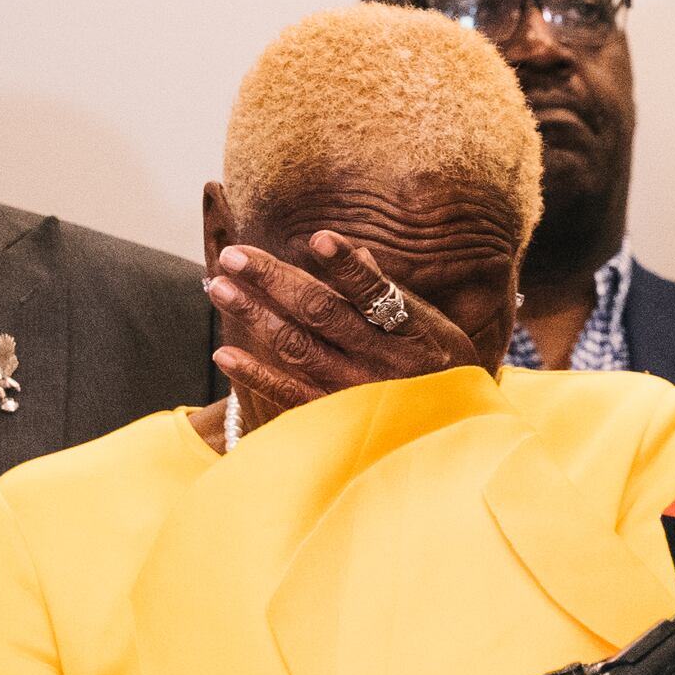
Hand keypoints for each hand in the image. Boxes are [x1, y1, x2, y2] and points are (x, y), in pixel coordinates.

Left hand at [208, 232, 479, 428]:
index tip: (319, 239)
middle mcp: (383, 361)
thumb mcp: (434, 326)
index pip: (375, 293)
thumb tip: (353, 251)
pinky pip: (290, 395)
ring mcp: (356, 389)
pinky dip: (256, 375)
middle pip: (321, 313)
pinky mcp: (337, 415)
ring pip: (298, 347)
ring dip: (255, 315)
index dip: (346, 267)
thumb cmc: (444, 368)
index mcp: (412, 332)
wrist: (455, 435)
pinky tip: (223, 355)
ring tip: (219, 287)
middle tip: (234, 255)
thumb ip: (391, 291)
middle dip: (274, 280)